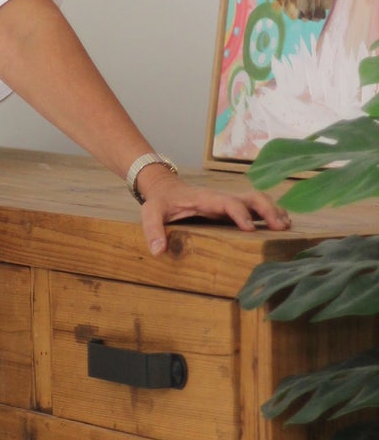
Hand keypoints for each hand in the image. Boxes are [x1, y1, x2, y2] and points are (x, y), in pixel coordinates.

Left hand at [136, 166, 291, 256]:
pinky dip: (271, 213)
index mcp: (206, 199)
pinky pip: (255, 208)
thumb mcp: (151, 212)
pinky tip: (283, 225)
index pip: (227, 203)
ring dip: (273, 211)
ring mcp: (229, 202)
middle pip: (251, 197)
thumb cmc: (160, 202)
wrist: (165, 189)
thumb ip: (153, 229)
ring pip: (257, 200)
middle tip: (281, 227)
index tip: (249, 229)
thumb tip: (158, 251)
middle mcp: (222, 198)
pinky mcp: (232, 208)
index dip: (239, 214)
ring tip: (287, 227)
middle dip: (267, 210)